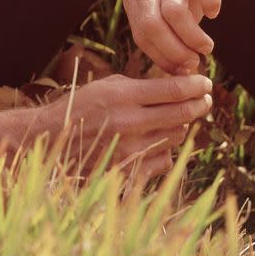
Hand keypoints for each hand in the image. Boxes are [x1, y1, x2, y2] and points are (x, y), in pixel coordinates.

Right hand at [0, 73, 211, 178]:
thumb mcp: (105, 87)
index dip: (194, 85)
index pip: (172, 89)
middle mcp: (129, 123)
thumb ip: (138, 86)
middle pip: (181, 114)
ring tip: (173, 118)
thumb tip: (174, 82)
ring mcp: (131, 151)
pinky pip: (164, 160)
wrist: (50, 143)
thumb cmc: (79, 109)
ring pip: (175, 137)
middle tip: (203, 98)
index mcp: (121, 96)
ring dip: (179, 126)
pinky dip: (164, 150)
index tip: (205, 82)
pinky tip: (153, 141)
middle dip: (198, 104)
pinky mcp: (130, 173)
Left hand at [122, 0, 241, 73]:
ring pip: (174, 10)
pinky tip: (214, 13)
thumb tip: (180, 72)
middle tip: (194, 63)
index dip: (161, 57)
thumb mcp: (167, 7)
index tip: (180, 71)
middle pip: (152, 24)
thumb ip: (168, 35)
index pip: (141, 34)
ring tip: (206, 47)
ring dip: (192, 37)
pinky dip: (210, 3)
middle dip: (174, 51)